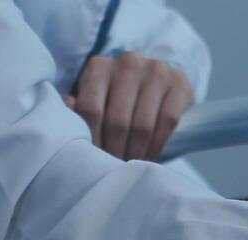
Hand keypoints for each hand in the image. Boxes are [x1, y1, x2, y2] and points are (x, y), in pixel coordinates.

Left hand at [66, 52, 194, 160]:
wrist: (157, 84)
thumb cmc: (119, 99)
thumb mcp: (95, 99)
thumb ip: (80, 107)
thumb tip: (68, 107)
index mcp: (99, 66)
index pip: (91, 109)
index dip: (93, 140)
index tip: (96, 161)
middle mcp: (128, 62)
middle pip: (118, 120)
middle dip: (116, 150)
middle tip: (115, 169)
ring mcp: (156, 70)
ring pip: (143, 124)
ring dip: (137, 151)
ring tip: (131, 163)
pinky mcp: (179, 82)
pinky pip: (167, 121)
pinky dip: (158, 144)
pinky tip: (151, 155)